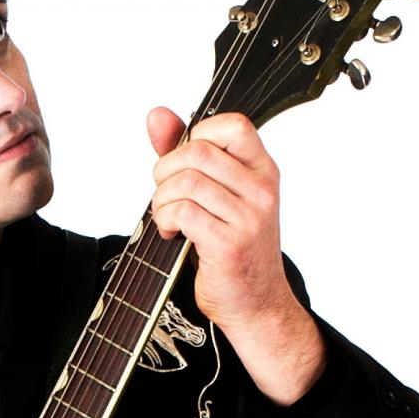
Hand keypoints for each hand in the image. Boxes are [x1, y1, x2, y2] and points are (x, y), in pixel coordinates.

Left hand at [147, 106, 325, 405]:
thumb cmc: (231, 245)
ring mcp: (250, 217)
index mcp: (262, 169)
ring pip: (186, 182)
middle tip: (165, 195)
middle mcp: (262, 189)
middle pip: (197, 151)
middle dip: (165, 171)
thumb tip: (156, 114)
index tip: (185, 163)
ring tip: (166, 217)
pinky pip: (183, 212)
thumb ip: (183, 152)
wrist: (255, 302)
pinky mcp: (230, 244)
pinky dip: (164, 220)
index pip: (232, 124)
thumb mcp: (214, 193)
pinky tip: (170, 232)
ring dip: (161, 200)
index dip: (196, 135)